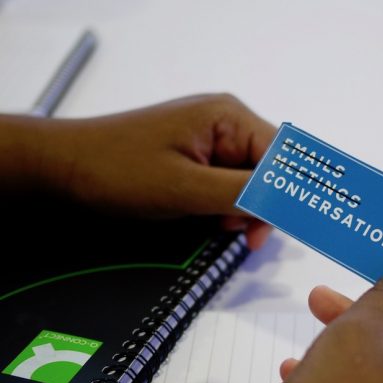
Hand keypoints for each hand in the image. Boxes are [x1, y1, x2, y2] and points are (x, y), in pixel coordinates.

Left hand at [1, 94, 274, 247]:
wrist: (65, 168)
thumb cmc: (119, 171)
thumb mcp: (185, 188)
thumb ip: (242, 193)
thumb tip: (294, 202)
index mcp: (229, 118)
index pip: (282, 158)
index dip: (290, 196)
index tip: (287, 233)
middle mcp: (227, 123)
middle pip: (270, 169)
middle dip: (263, 207)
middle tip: (247, 241)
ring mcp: (211, 139)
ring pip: (251, 181)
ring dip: (245, 210)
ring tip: (224, 231)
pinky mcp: (198, 156)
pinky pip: (229, 183)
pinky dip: (227, 206)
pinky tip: (212, 220)